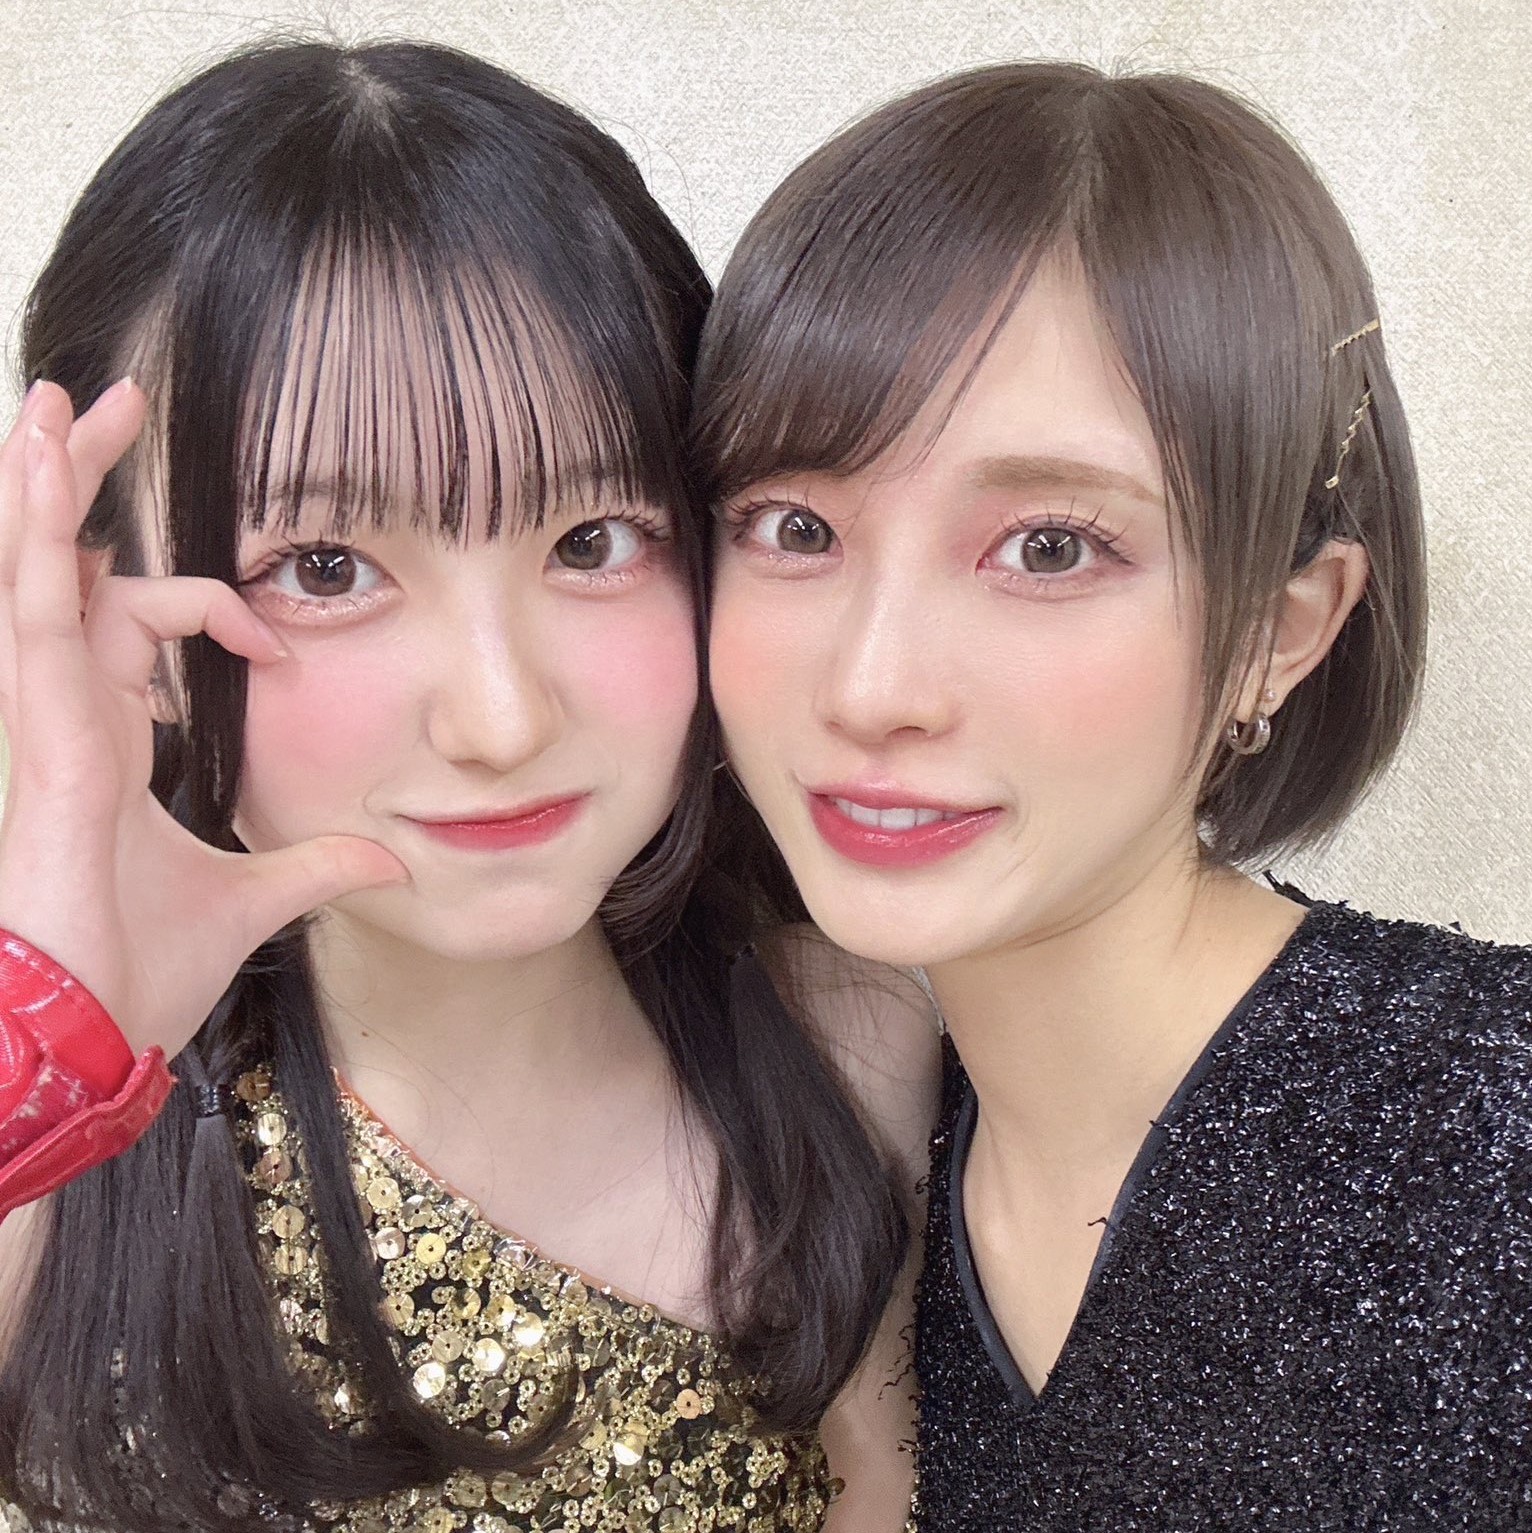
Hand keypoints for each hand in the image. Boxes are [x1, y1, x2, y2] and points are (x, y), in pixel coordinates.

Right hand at [0, 380, 405, 1058]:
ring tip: (64, 397)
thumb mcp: (252, 898)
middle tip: (115, 403)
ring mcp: (41, 715)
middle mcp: (66, 712)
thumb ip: (314, 870)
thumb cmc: (138, 971)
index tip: (277, 638)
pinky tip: (42, 457)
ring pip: (36, 569)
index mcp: (106, 737)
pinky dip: (38, 532)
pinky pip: (33, 605)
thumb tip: (388, 865)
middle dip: (88, 486)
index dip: (209, 606)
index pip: (136, 622)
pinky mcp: (36, 726)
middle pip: (71, 569)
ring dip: (50, 481)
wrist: (86, 1031)